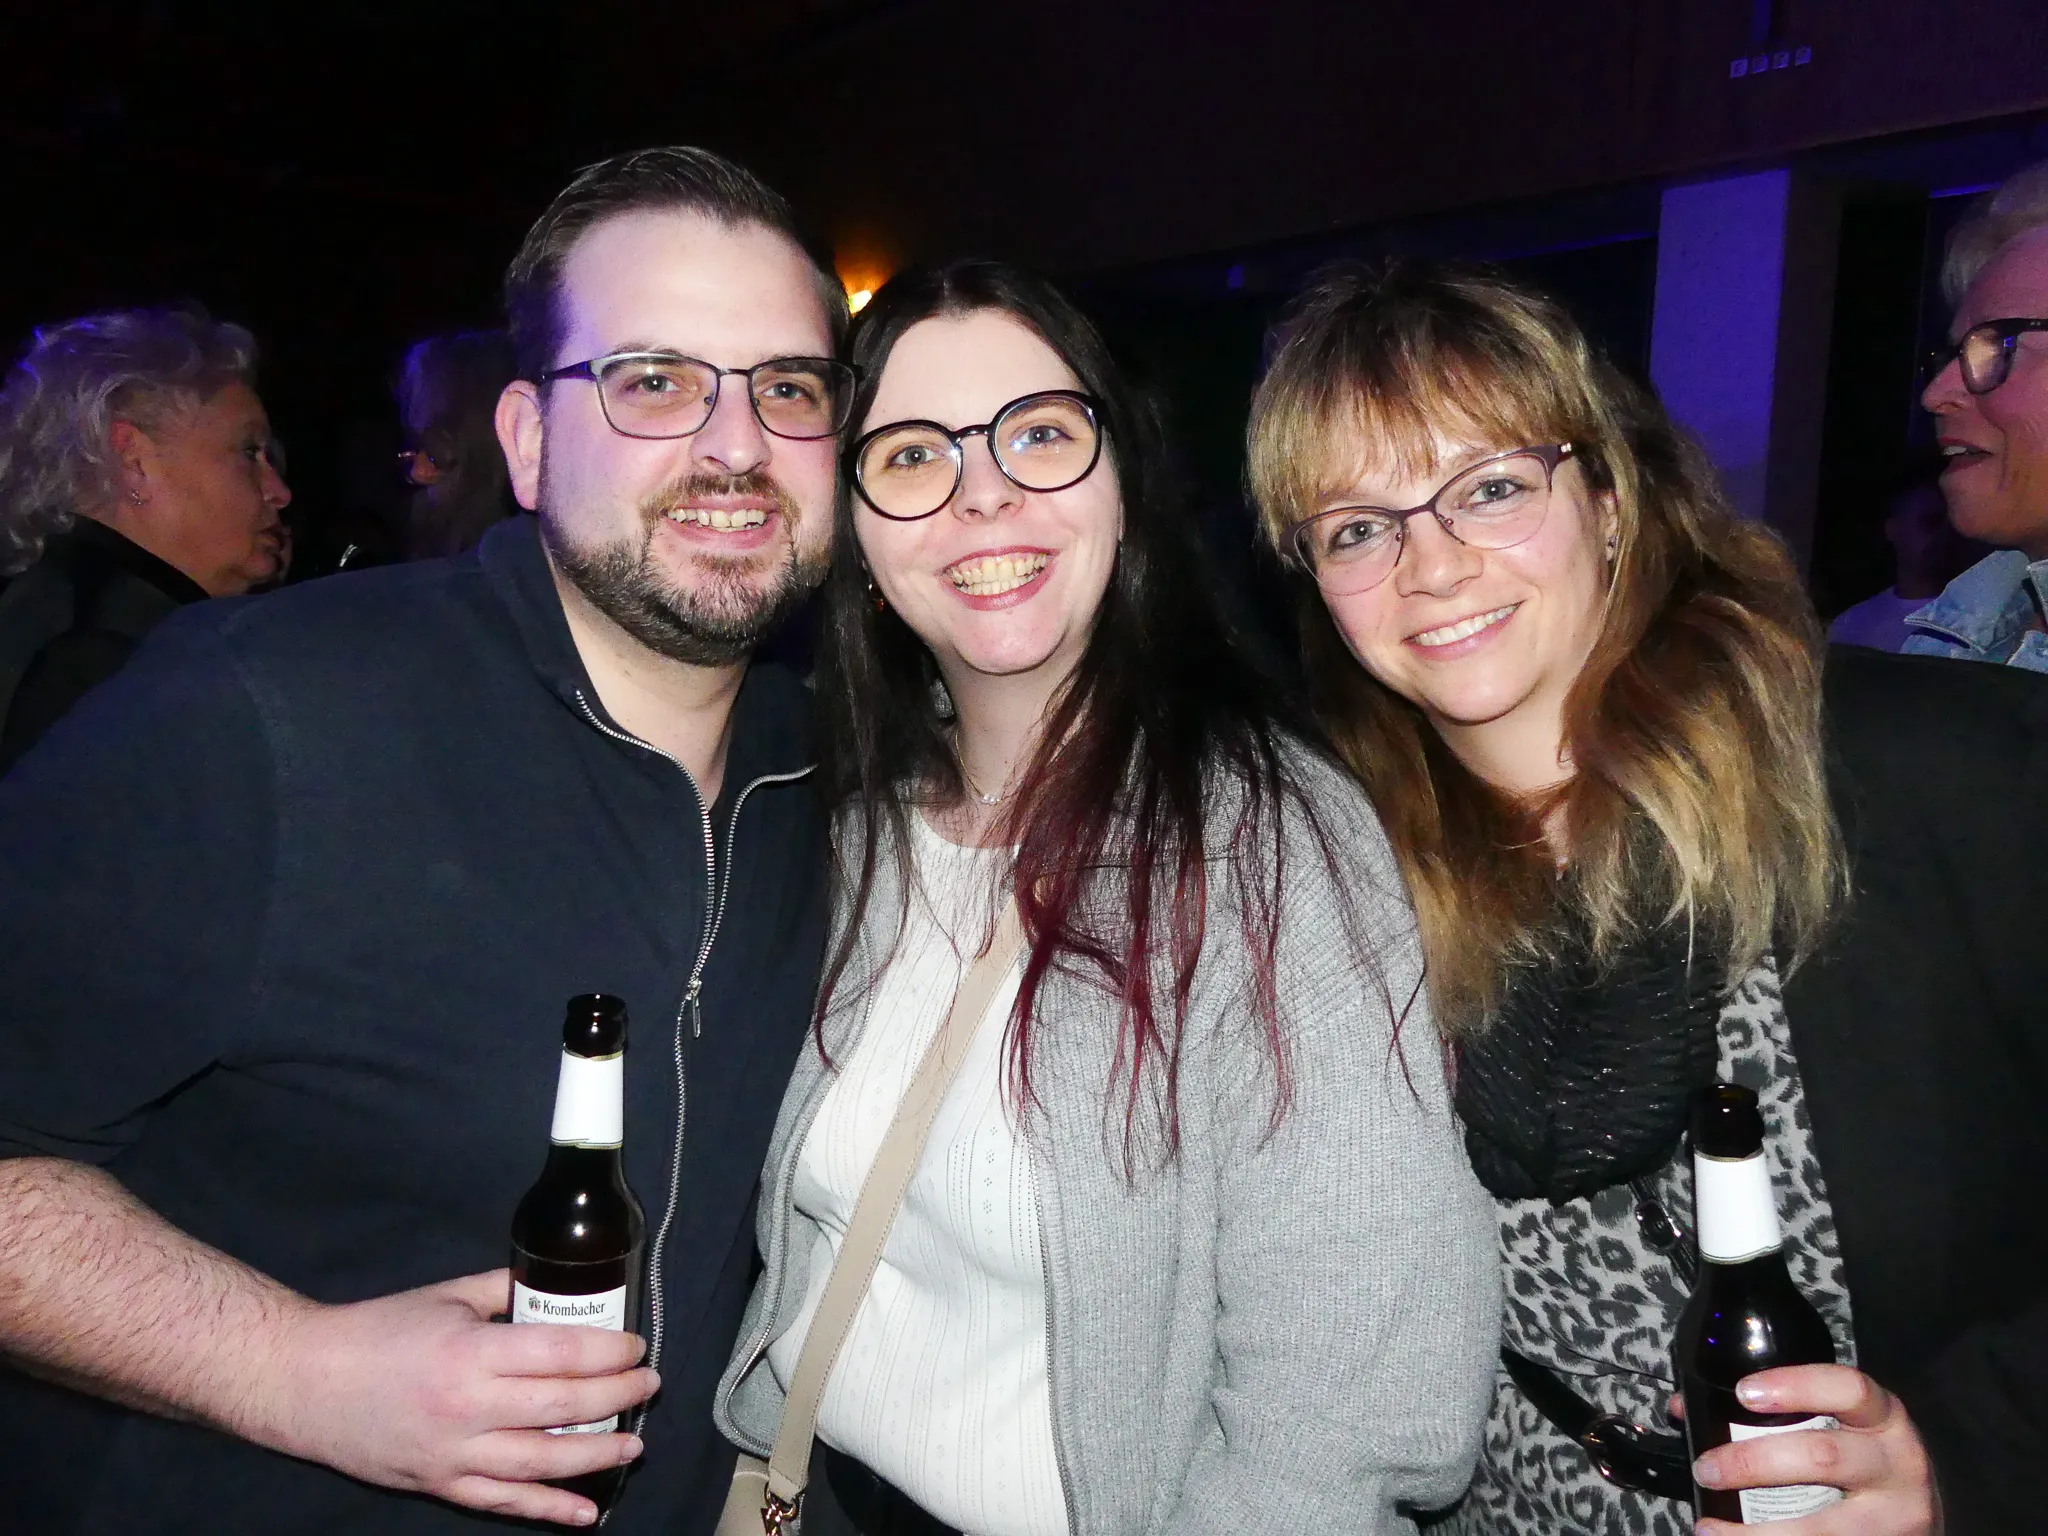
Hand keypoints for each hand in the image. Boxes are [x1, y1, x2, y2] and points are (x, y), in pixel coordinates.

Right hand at [247, 1269, 659, 1526]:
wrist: (303, 1382)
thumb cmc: (376, 1331)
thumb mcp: (446, 1297)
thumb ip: (505, 1291)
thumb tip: (555, 1285)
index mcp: (471, 1353)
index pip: (561, 1354)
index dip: (609, 1352)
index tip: (636, 1347)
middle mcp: (468, 1408)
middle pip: (563, 1408)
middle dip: (617, 1397)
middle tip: (648, 1386)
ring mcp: (454, 1454)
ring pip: (542, 1463)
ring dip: (597, 1455)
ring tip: (634, 1443)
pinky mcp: (439, 1484)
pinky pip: (503, 1503)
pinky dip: (548, 1509)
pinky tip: (585, 1512)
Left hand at [1690, 1364, 1940, 1535]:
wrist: (1919, 1517)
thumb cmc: (1862, 1462)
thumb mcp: (1840, 1427)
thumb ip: (1774, 1413)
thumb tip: (1684, 1408)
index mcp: (1884, 1418)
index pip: (1849, 1389)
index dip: (1796, 1386)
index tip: (1745, 1392)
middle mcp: (1899, 1465)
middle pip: (1822, 1456)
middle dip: (1752, 1462)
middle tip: (1707, 1469)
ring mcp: (1897, 1518)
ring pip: (1821, 1528)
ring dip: (1755, 1533)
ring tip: (1709, 1530)